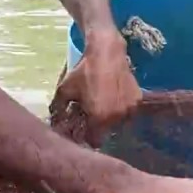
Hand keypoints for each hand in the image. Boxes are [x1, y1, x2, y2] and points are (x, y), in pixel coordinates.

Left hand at [51, 29, 141, 145]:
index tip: (84, 131)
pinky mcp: (138, 98)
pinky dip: (121, 106)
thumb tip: (54, 121)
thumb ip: (59, 109)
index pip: (95, 141)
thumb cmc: (84, 72)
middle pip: (107, 131)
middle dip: (99, 126)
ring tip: (104, 103)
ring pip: (119, 121)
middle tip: (92, 114)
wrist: (106, 52)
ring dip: (112, 117)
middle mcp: (117, 117)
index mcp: (99, 118)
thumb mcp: (65, 90)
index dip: (88, 138)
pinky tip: (113, 95)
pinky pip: (128, 109)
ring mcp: (130, 108)